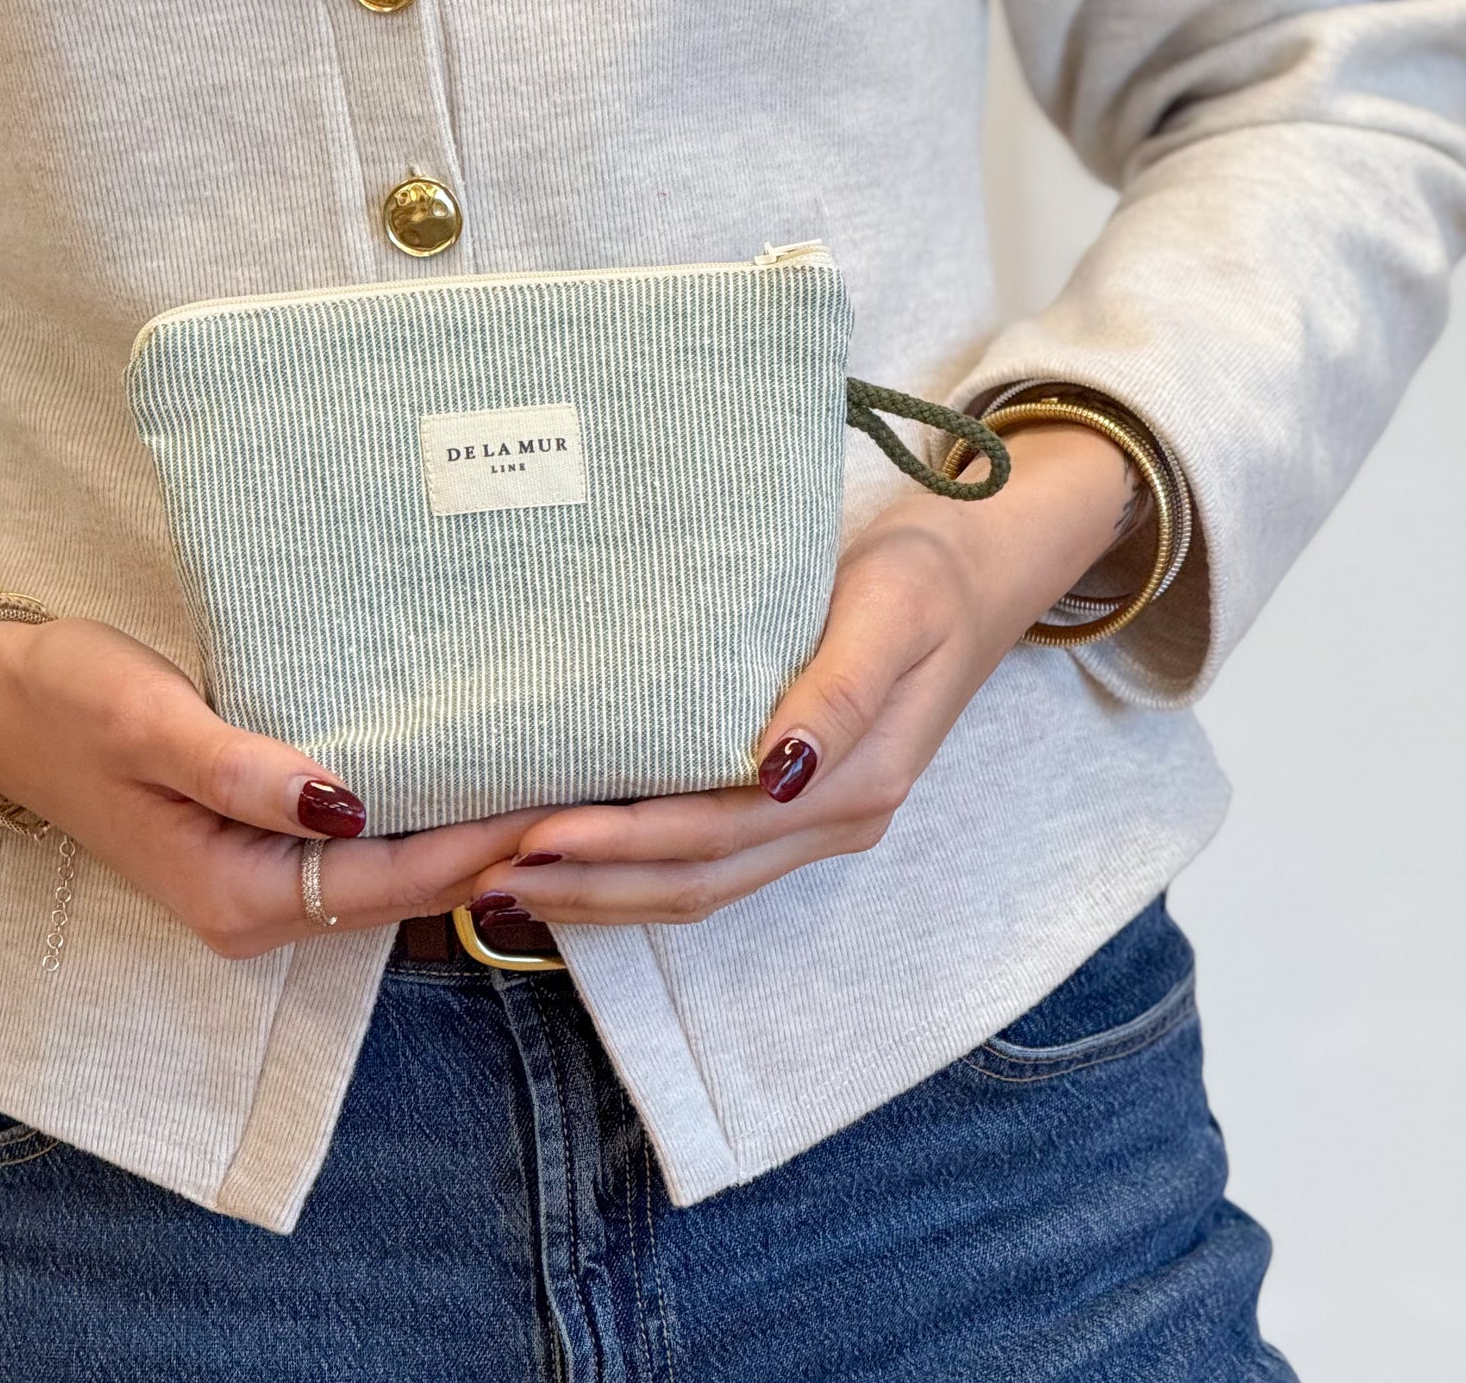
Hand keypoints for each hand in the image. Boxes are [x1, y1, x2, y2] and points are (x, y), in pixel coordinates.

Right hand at [0, 613, 540, 958]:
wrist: (4, 708)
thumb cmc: (71, 706)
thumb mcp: (151, 728)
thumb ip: (243, 771)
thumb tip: (341, 803)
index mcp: (237, 895)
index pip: (395, 881)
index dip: (484, 847)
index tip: (566, 806)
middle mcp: (260, 907)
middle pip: (411, 887)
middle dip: (500, 848)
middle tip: (594, 792)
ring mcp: (265, 883)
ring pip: (396, 870)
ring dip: (471, 834)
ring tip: (559, 782)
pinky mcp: (265, 845)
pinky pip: (368, 844)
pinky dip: (426, 817)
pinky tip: (475, 774)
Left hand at [460, 422, 1156, 931]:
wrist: (979, 573)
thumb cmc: (925, 578)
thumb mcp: (891, 612)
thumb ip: (838, 692)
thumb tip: (778, 769)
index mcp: (856, 781)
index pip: (715, 833)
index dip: (622, 845)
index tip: (534, 837)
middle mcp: (832, 820)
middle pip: (695, 880)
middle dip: (590, 886)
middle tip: (486, 878)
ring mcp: (816, 821)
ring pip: (697, 886)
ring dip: (603, 893)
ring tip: (506, 885)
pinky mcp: (797, 805)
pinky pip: (709, 860)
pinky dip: (637, 870)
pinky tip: (576, 859)